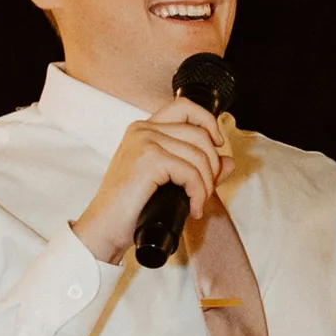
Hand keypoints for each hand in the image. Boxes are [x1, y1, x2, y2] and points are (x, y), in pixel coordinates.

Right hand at [71, 98, 232, 264]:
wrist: (105, 228)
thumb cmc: (131, 208)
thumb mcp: (169, 182)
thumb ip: (198, 168)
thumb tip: (229, 162)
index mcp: (144, 129)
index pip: (185, 106)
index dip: (208, 122)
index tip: (218, 145)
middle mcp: (143, 129)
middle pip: (199, 133)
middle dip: (212, 165)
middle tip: (205, 191)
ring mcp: (145, 141)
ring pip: (199, 154)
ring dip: (206, 184)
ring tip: (197, 203)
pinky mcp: (149, 159)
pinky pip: (191, 172)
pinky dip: (198, 194)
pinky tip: (192, 209)